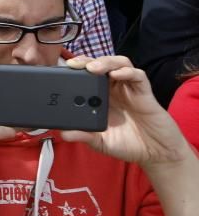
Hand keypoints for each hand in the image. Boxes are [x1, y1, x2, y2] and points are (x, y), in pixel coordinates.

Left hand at [62, 56, 191, 167]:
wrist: (155, 154)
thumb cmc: (127, 144)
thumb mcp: (100, 142)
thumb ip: (84, 136)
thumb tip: (63, 133)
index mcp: (99, 98)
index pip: (85, 76)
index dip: (73, 71)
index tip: (59, 72)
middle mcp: (113, 89)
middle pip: (99, 65)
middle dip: (85, 61)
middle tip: (72, 65)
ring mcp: (128, 89)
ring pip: (118, 64)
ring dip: (105, 62)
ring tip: (92, 68)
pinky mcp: (144, 93)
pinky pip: (137, 76)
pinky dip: (126, 72)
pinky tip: (116, 75)